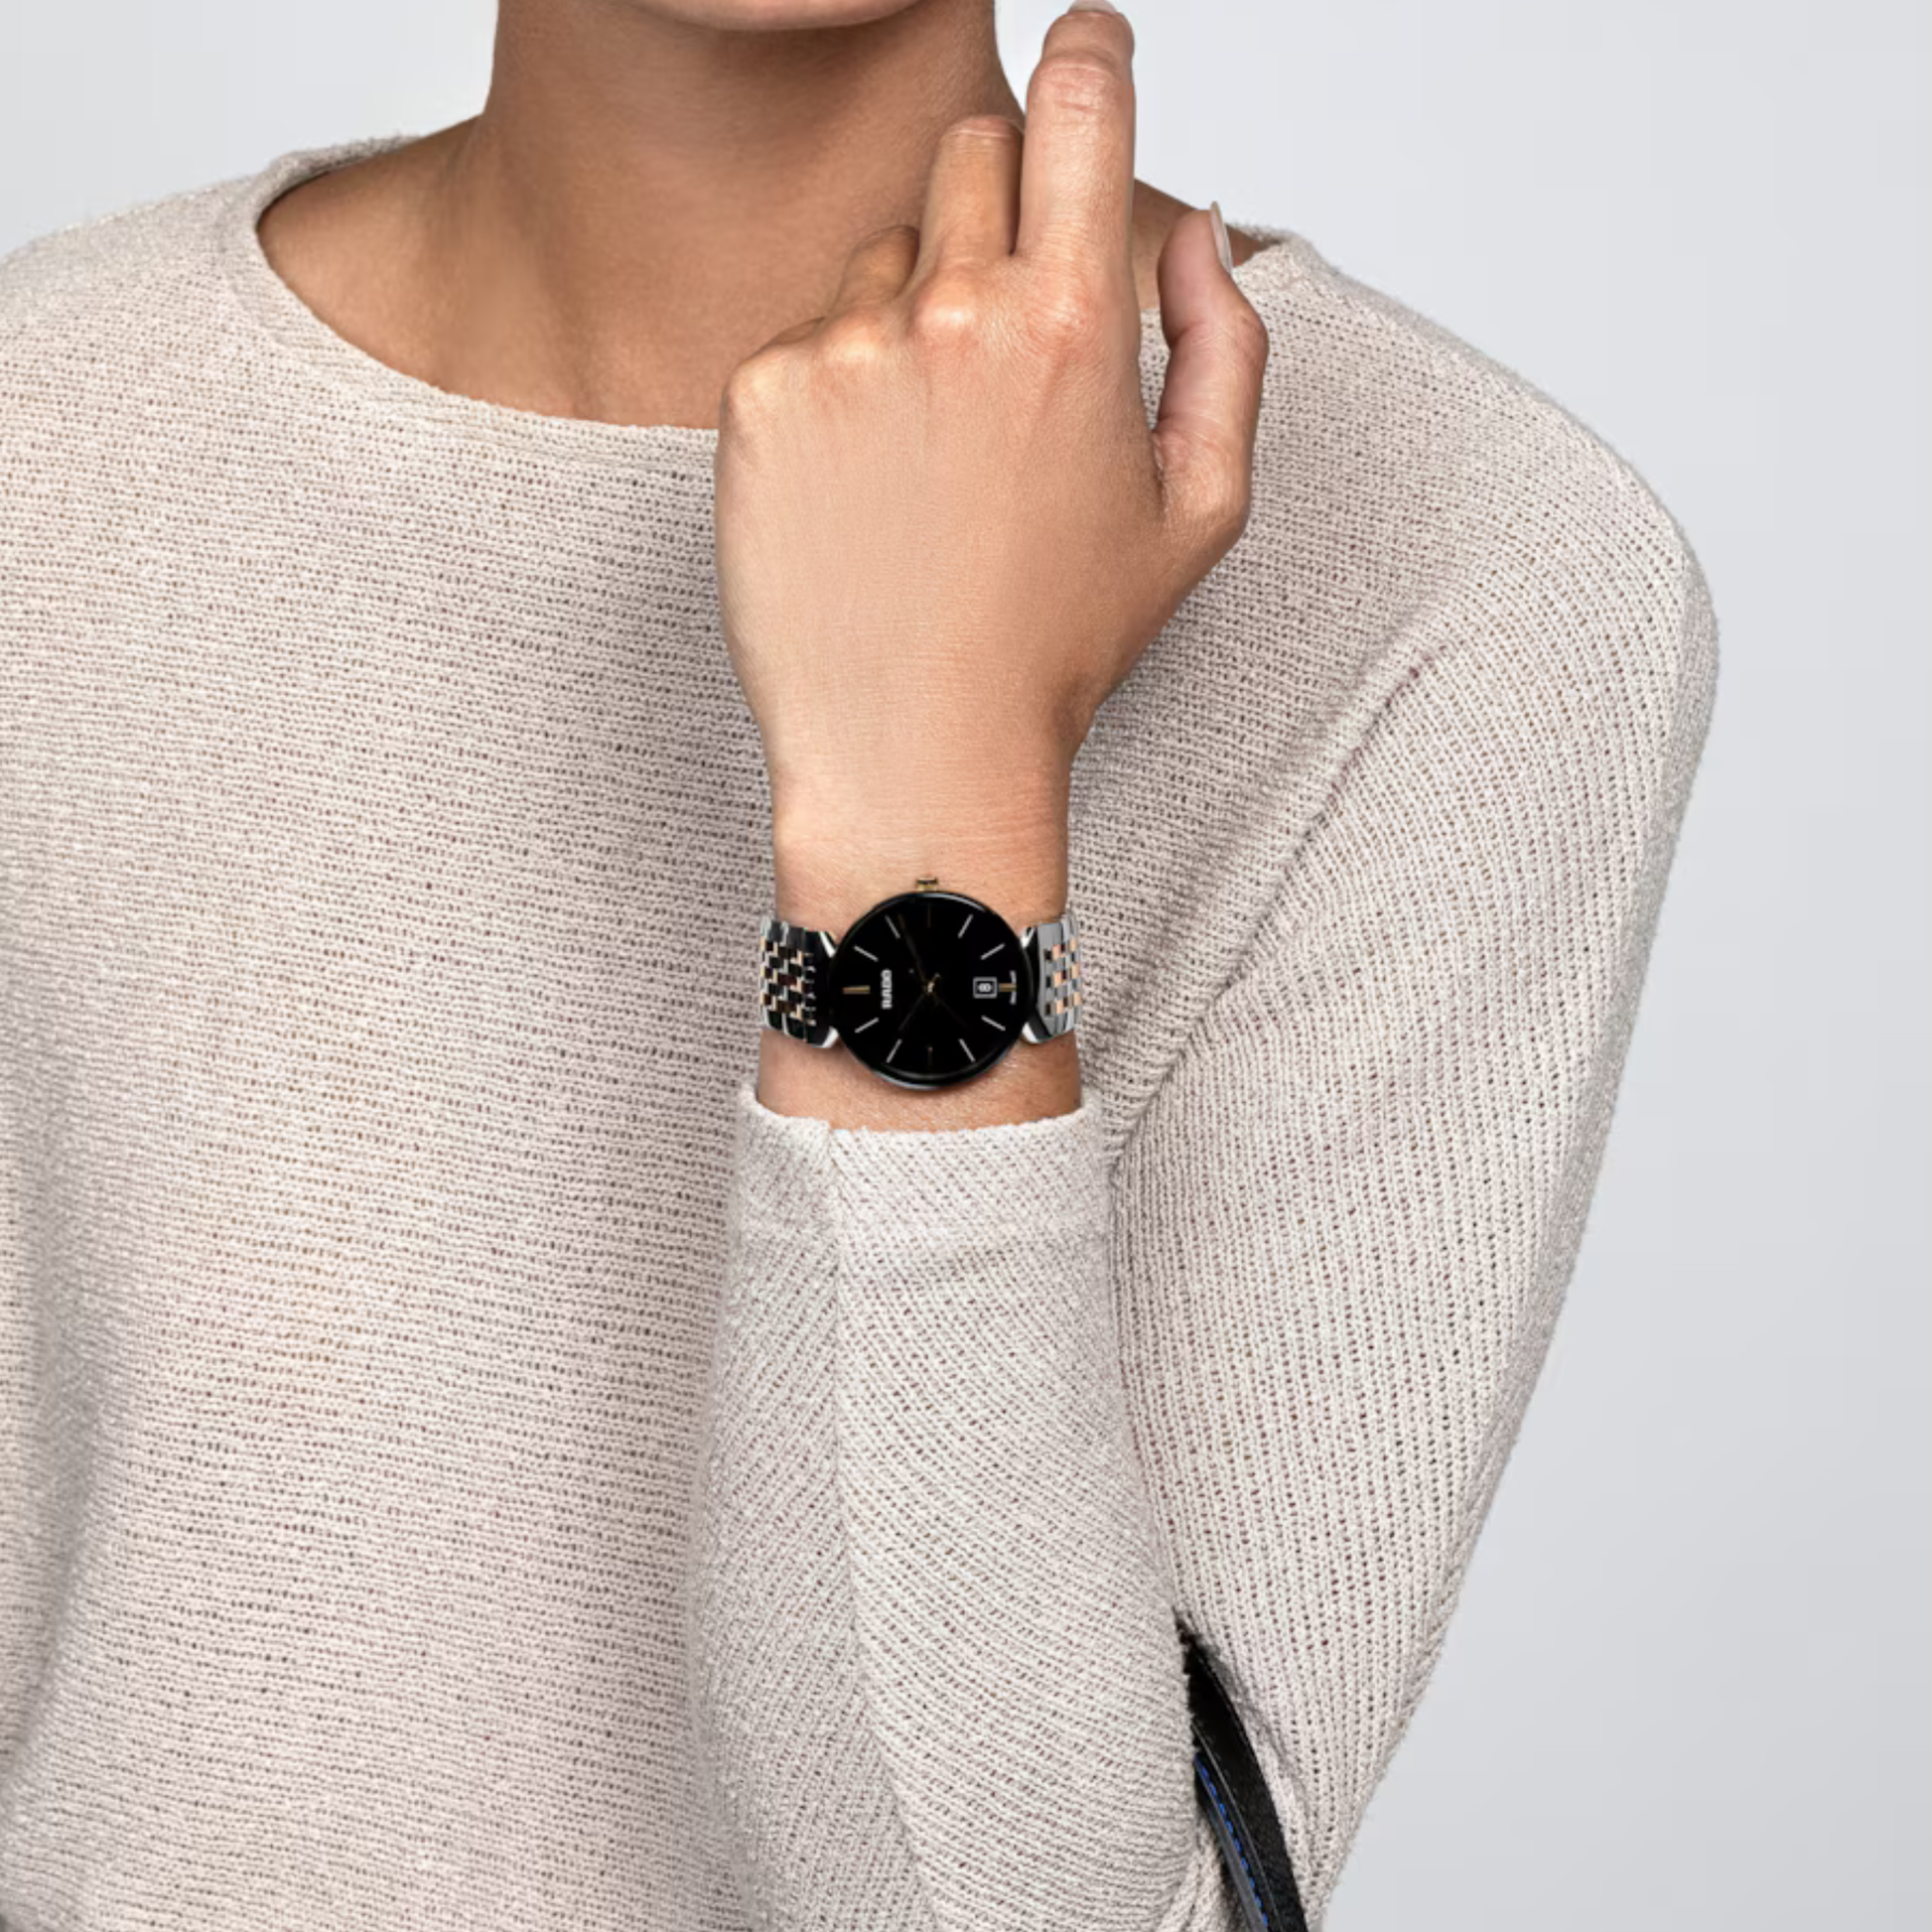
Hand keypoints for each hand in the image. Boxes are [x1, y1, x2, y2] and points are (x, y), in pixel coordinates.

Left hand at [714, 0, 1268, 937]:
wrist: (913, 753)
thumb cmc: (1056, 646)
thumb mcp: (1199, 512)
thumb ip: (1225, 343)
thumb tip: (1194, 218)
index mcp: (1076, 327)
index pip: (1080, 99)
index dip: (1092, 51)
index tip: (1089, 43)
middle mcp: (955, 312)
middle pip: (969, 148)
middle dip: (999, 205)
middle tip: (1006, 334)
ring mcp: (844, 348)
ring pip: (884, 253)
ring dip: (911, 314)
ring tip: (927, 458)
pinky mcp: (757, 393)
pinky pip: (806, 332)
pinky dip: (835, 385)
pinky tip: (861, 486)